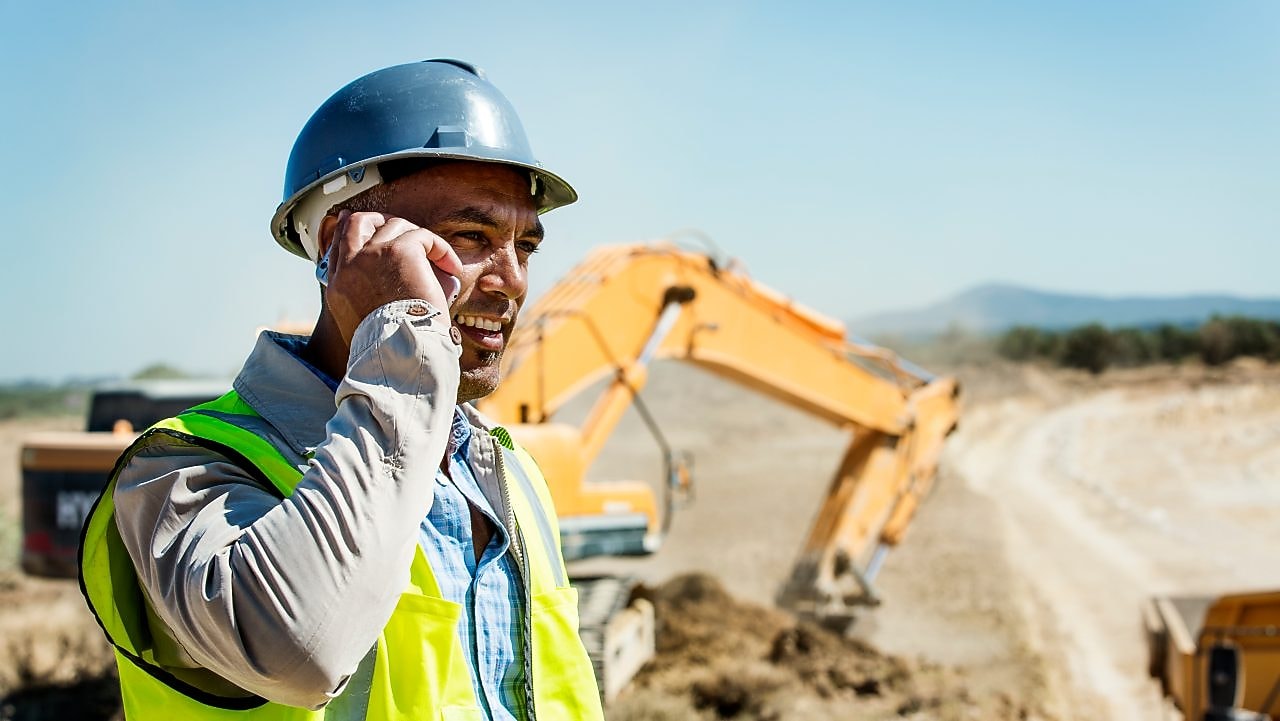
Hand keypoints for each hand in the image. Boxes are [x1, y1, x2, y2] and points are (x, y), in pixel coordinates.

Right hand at [321, 210, 463, 345]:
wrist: (400, 352)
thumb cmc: (392, 347)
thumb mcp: (366, 323)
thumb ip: (370, 298)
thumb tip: (398, 282)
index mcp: (338, 285)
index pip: (339, 243)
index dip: (354, 231)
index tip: (370, 230)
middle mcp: (350, 266)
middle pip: (357, 221)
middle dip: (380, 220)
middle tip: (405, 233)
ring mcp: (372, 254)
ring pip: (395, 226)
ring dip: (419, 240)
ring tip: (437, 262)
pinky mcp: (400, 251)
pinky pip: (422, 235)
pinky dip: (440, 248)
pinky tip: (450, 267)